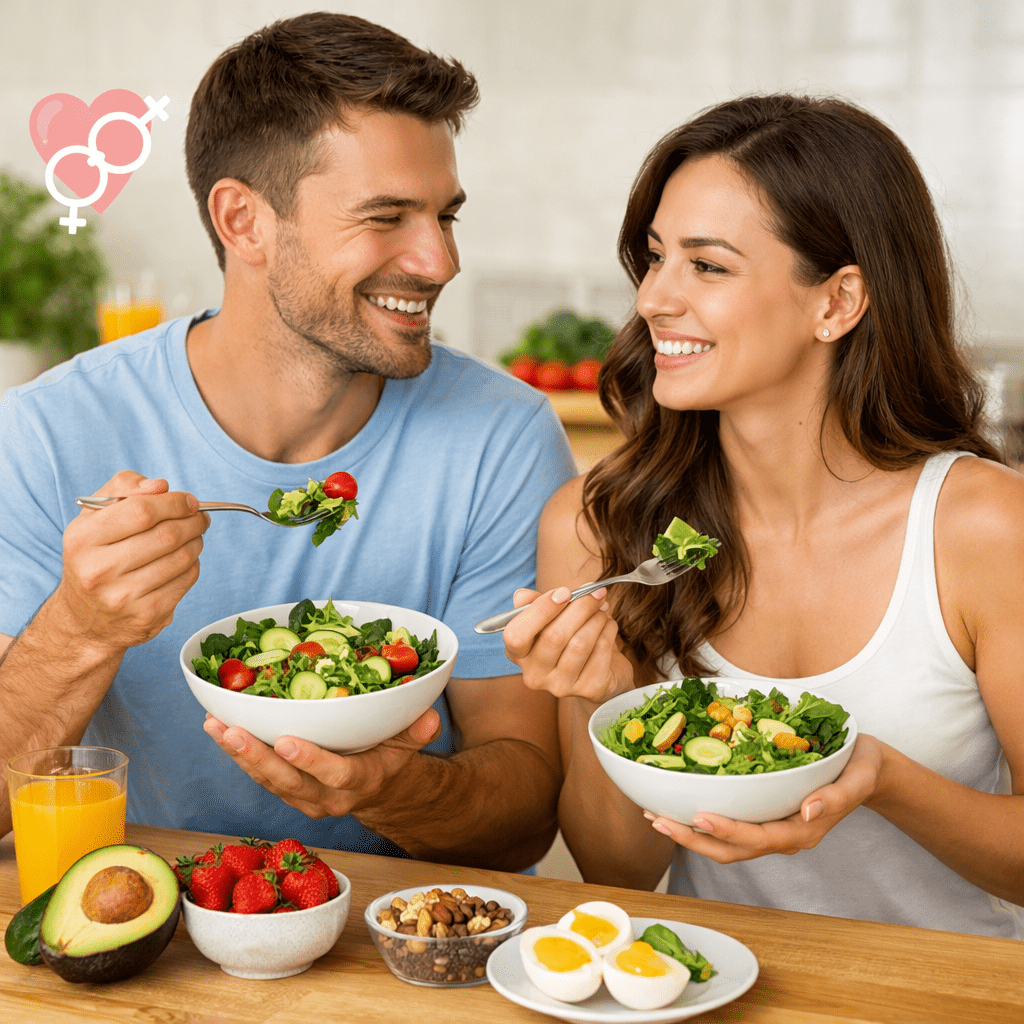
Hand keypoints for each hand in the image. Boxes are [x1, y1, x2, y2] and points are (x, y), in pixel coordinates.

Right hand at [56, 471, 208, 651]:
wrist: (85, 619)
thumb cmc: (96, 556)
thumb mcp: (94, 517)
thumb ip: (123, 488)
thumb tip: (160, 486)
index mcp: (83, 539)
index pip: (141, 511)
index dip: (174, 502)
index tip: (189, 501)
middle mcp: (99, 570)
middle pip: (167, 535)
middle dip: (193, 521)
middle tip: (201, 517)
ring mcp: (123, 597)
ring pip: (183, 558)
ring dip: (196, 541)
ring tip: (194, 536)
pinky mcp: (147, 615)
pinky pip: (187, 580)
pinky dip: (193, 565)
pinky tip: (184, 560)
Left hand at [202, 709, 442, 819]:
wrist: (378, 791)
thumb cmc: (390, 757)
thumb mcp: (408, 744)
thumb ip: (417, 732)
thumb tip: (429, 717)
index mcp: (358, 782)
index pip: (334, 774)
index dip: (310, 760)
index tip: (286, 741)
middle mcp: (326, 796)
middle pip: (287, 781)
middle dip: (256, 757)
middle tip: (232, 731)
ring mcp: (302, 797)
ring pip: (266, 780)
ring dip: (237, 754)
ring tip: (214, 725)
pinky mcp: (285, 791)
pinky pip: (257, 775)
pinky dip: (236, 753)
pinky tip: (217, 729)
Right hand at [502, 586, 633, 701]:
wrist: (600, 671)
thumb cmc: (568, 637)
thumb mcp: (547, 619)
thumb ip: (533, 605)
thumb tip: (522, 596)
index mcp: (518, 655)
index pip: (516, 635)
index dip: (540, 611)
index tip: (564, 592)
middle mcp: (535, 674)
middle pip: (554, 636)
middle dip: (579, 607)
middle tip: (595, 592)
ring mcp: (561, 686)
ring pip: (580, 643)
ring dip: (596, 618)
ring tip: (601, 608)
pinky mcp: (590, 689)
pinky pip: (601, 650)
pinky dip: (608, 630)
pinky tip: (608, 624)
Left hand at [644, 734, 884, 861]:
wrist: (867, 771)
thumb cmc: (861, 768)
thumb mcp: (858, 777)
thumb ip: (837, 796)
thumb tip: (808, 811)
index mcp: (803, 831)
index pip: (760, 838)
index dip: (729, 831)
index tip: (700, 817)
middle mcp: (783, 836)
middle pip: (733, 849)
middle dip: (694, 839)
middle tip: (659, 820)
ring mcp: (770, 829)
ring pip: (725, 844)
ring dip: (689, 834)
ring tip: (654, 816)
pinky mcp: (762, 818)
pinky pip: (727, 827)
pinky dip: (698, 821)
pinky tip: (673, 805)